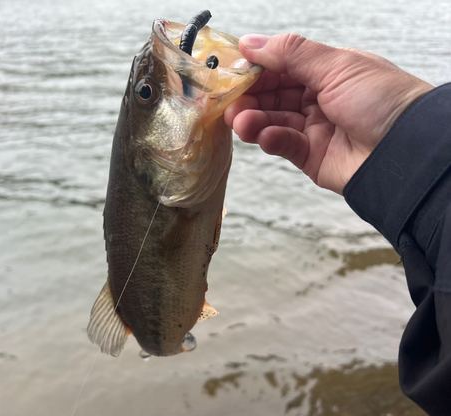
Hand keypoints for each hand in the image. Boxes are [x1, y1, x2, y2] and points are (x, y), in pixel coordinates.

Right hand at [225, 34, 433, 193]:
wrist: (404, 150)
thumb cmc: (380, 99)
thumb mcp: (336, 65)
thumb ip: (290, 53)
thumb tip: (250, 42)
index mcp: (327, 72)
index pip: (283, 66)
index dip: (258, 68)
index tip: (232, 70)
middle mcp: (318, 99)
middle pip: (274, 95)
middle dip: (250, 97)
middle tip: (228, 101)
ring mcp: (313, 128)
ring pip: (274, 120)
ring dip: (254, 120)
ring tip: (239, 121)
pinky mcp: (310, 156)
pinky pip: (284, 144)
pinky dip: (272, 139)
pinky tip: (266, 136)